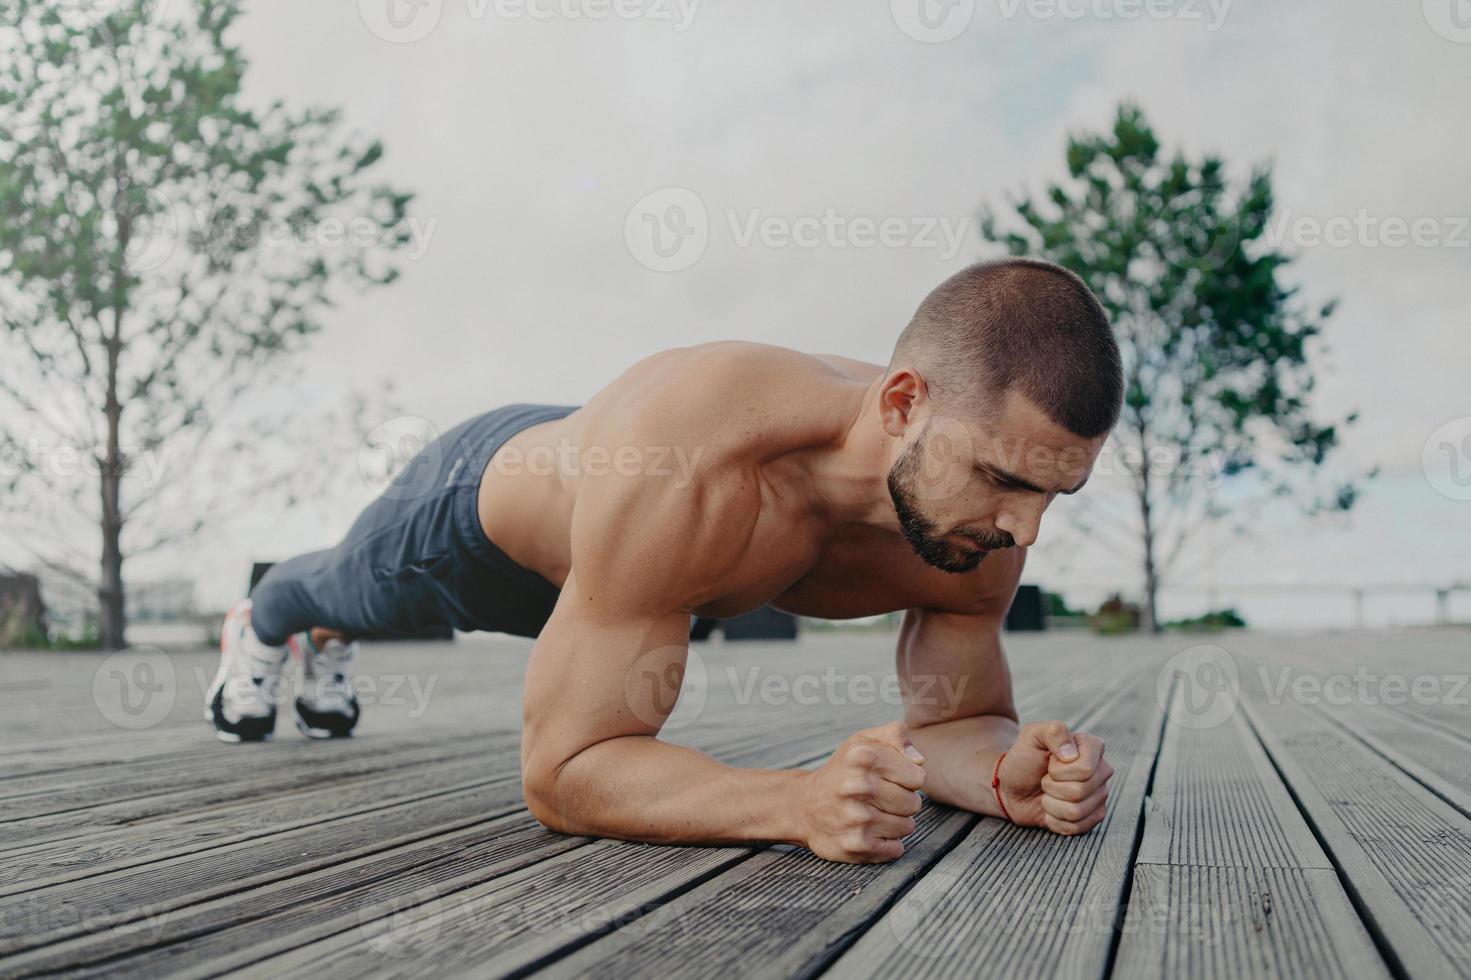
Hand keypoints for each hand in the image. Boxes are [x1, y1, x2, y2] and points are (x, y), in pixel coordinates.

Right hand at [799, 721, 925, 862]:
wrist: (804, 805)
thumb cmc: (843, 771)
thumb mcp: (863, 741)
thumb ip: (896, 736)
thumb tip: (918, 760)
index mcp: (863, 757)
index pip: (918, 778)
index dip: (907, 778)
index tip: (889, 778)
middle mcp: (858, 787)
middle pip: (914, 803)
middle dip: (902, 801)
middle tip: (881, 797)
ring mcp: (857, 818)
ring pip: (907, 826)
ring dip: (895, 822)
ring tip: (874, 813)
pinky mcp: (857, 845)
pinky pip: (896, 849)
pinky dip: (887, 843)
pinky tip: (869, 831)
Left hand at [997, 721, 1112, 835]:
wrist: (1014, 787)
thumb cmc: (1024, 758)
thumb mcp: (1031, 736)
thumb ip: (1053, 732)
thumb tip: (1071, 754)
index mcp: (1091, 747)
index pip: (1085, 769)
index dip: (1059, 771)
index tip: (1049, 763)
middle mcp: (1101, 771)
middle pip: (1080, 791)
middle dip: (1051, 787)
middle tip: (1045, 779)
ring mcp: (1100, 795)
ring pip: (1076, 812)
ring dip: (1051, 804)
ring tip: (1047, 793)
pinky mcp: (1094, 816)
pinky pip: (1076, 828)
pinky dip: (1054, 820)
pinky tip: (1052, 808)